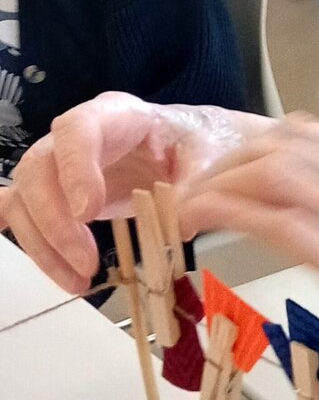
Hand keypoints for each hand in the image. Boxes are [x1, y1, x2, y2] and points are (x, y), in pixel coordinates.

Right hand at [0, 92, 264, 293]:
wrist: (199, 149)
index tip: (86, 214)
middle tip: (87, 264)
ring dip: (44, 244)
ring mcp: (64, 167)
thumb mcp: (211, 159)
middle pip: (39, 168)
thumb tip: (178, 224)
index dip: (75, 170)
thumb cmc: (203, 145)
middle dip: (55, 222)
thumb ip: (195, 187)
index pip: (78, 131)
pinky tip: (57, 272)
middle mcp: (77, 137)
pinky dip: (33, 242)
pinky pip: (28, 214)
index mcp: (117, 116)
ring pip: (26, 198)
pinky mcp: (61, 194)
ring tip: (80, 283)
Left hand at [178, 117, 318, 399]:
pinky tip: (200, 225)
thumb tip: (299, 215)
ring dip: (216, 188)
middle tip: (191, 196)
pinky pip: (275, 220)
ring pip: (269, 173)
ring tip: (188, 212)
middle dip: (223, 166)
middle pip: (277, 146)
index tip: (219, 174)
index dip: (248, 148)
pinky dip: (226, 216)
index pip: (301, 133)